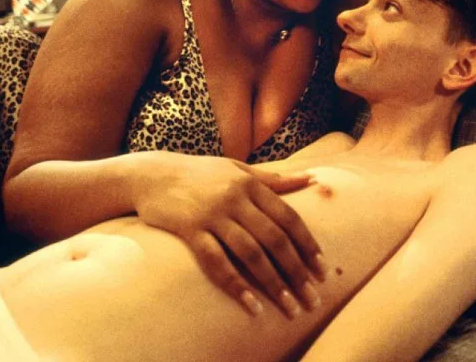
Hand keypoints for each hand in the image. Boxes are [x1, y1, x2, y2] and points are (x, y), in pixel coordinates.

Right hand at [132, 155, 326, 317]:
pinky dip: (236, 285)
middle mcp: (235, 197)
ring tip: (289, 307)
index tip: (323, 270)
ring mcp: (213, 214)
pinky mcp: (190, 229)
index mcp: (251, 183)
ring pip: (250, 253)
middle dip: (297, 272)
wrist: (152, 174)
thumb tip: (311, 178)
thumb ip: (274, 179)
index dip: (308, 245)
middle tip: (312, 298)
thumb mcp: (238, 169)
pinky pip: (216, 261)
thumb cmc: (200, 173)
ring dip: (273, 283)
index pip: (288, 218)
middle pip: (275, 239)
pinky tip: (251, 305)